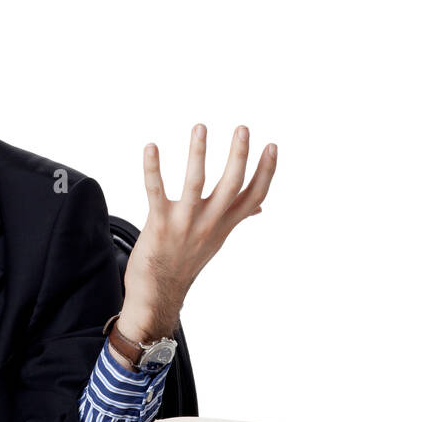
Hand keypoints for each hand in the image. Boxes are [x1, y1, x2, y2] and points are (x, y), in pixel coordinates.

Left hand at [117, 123, 276, 341]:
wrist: (157, 294)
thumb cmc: (185, 261)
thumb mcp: (216, 240)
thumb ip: (235, 218)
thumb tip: (259, 207)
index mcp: (225, 225)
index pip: (254, 196)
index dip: (266, 172)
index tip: (272, 146)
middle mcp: (209, 223)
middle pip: (232, 185)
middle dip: (239, 155)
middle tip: (242, 128)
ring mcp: (185, 224)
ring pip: (196, 183)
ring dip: (198, 153)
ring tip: (200, 127)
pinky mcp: (159, 225)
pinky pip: (155, 191)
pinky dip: (152, 168)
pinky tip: (150, 147)